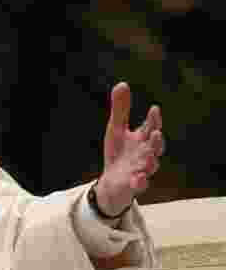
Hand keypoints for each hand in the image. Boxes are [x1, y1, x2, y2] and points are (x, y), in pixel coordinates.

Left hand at [95, 82, 164, 214]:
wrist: (112, 182)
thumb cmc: (118, 153)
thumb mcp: (116, 130)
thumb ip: (121, 110)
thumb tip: (122, 84)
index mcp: (142, 139)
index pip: (151, 127)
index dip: (153, 119)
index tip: (154, 109)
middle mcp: (146, 154)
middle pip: (155, 147)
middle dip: (157, 140)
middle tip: (155, 133)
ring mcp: (141, 170)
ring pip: (151, 166)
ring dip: (151, 160)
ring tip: (149, 155)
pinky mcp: (134, 185)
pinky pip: (140, 185)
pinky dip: (140, 181)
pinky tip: (137, 177)